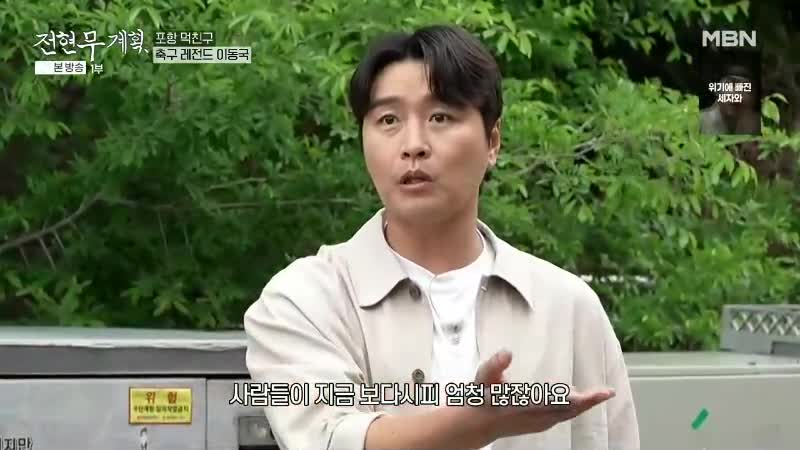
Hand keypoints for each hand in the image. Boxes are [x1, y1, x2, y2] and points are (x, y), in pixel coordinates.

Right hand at [465, 350, 614, 446]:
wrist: (474, 424)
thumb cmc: (480, 397)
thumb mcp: (484, 376)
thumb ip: (495, 364)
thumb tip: (508, 352)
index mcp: (527, 404)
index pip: (561, 402)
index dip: (583, 398)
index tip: (602, 393)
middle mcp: (536, 417)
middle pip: (569, 411)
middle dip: (589, 402)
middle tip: (606, 393)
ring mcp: (537, 424)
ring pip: (566, 415)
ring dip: (581, 405)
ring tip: (596, 395)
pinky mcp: (536, 425)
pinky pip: (560, 418)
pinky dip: (572, 410)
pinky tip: (574, 401)